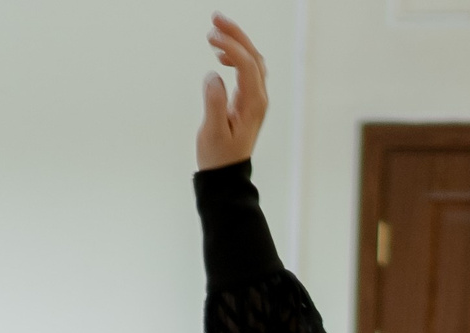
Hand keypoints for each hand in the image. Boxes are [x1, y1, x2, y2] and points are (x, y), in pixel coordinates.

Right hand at [197, 13, 269, 170]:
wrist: (226, 176)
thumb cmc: (219, 157)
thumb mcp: (213, 133)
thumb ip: (214, 104)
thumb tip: (213, 77)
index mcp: (253, 104)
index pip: (246, 65)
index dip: (230, 47)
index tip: (211, 38)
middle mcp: (259, 97)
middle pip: (253, 56)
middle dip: (236, 35)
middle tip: (215, 19)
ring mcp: (255, 98)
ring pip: (251, 60)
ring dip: (236, 42)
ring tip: (214, 31)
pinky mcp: (248, 100)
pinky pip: (247, 70)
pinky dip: (235, 56)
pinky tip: (220, 55)